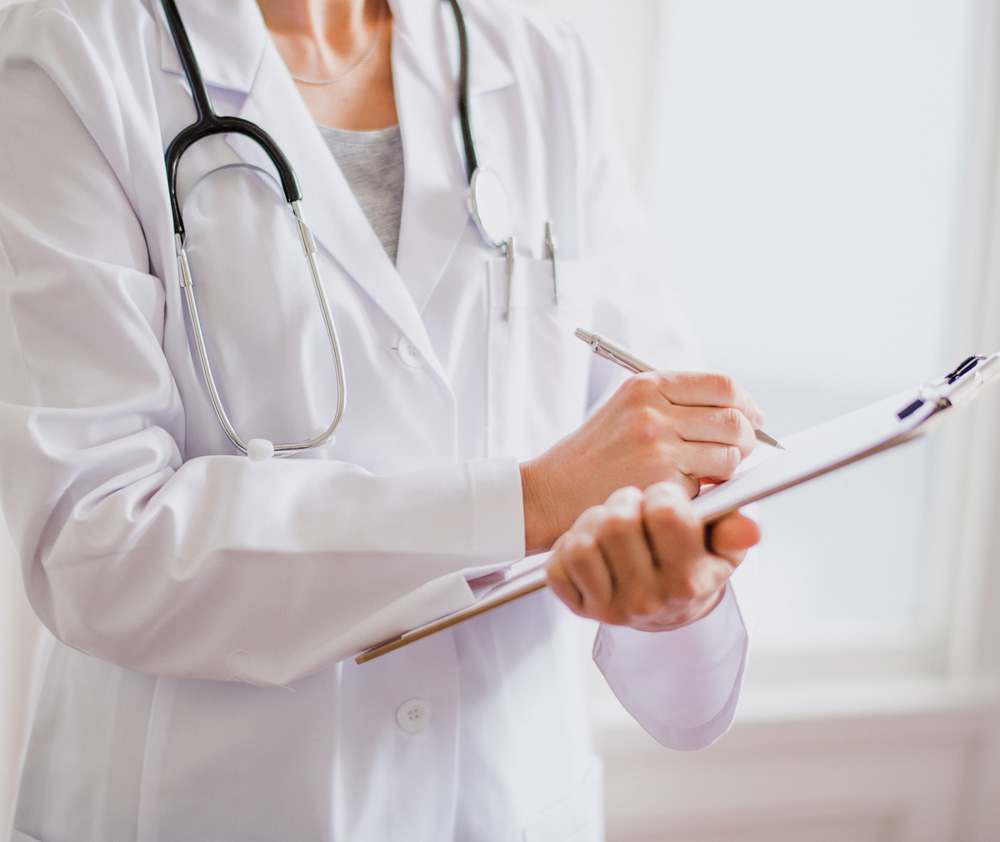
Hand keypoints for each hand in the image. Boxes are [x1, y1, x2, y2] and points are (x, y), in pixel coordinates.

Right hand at [521, 371, 763, 552]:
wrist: (548, 493)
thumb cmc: (591, 457)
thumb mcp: (624, 410)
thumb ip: (674, 404)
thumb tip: (739, 414)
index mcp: (646, 385)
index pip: (723, 386)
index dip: (747, 405)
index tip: (753, 420)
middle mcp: (653, 411)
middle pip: (734, 420)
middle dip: (746, 441)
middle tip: (736, 455)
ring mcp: (658, 447)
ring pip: (729, 456)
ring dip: (727, 470)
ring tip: (705, 477)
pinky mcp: (661, 483)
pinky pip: (709, 486)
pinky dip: (705, 493)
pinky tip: (682, 494)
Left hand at [545, 482, 759, 630]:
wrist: (662, 610)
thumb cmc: (692, 563)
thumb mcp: (721, 549)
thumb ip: (734, 532)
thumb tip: (749, 528)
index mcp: (688, 581)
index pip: (665, 513)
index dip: (663, 494)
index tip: (666, 499)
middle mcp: (648, 600)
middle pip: (617, 522)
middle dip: (625, 502)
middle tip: (634, 507)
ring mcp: (610, 608)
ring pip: (583, 541)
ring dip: (594, 521)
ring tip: (612, 524)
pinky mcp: (578, 607)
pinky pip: (558, 563)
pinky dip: (568, 545)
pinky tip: (592, 547)